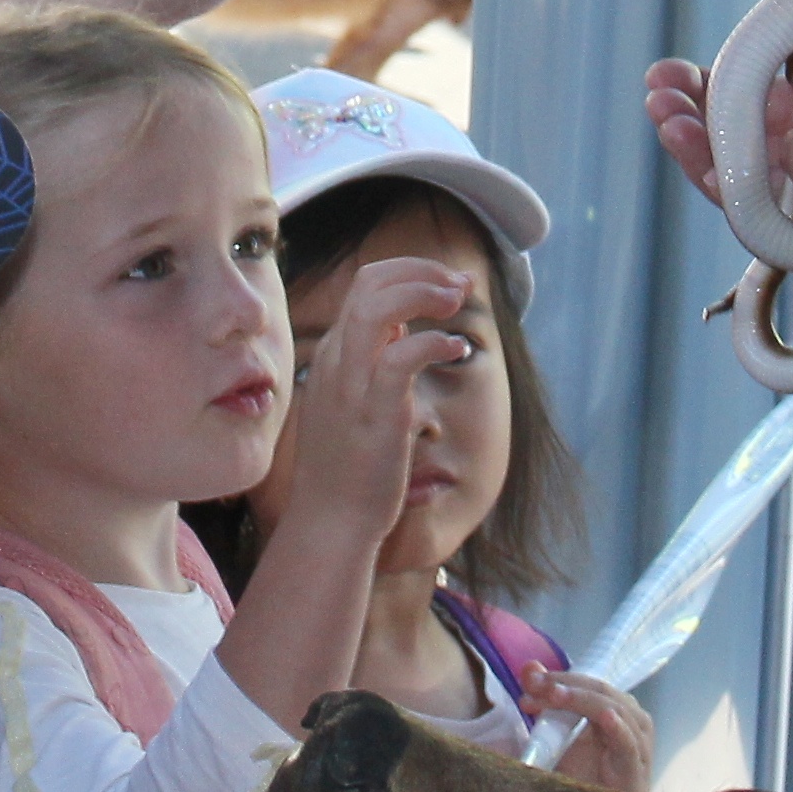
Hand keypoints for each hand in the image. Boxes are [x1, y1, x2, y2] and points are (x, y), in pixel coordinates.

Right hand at [271, 253, 468, 547]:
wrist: (331, 520)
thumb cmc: (350, 466)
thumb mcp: (358, 400)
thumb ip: (376, 361)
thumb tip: (406, 330)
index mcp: (334, 354)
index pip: (366, 286)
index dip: (411, 272)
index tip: (448, 283)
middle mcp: (337, 361)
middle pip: (369, 283)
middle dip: (421, 271)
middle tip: (461, 286)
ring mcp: (352, 385)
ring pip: (377, 309)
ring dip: (423, 293)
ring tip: (457, 302)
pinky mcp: (375, 412)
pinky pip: (402, 358)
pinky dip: (433, 342)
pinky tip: (456, 349)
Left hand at [522, 668, 656, 791]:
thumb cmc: (580, 780)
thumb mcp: (558, 736)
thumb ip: (547, 701)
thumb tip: (530, 667)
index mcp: (615, 710)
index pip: (590, 682)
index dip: (560, 678)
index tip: (528, 682)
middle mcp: (631, 722)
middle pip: (601, 692)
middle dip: (565, 686)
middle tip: (534, 687)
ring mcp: (638, 746)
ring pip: (615, 710)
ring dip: (581, 700)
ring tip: (555, 695)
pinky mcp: (636, 771)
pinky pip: (629, 744)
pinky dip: (619, 728)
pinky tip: (606, 717)